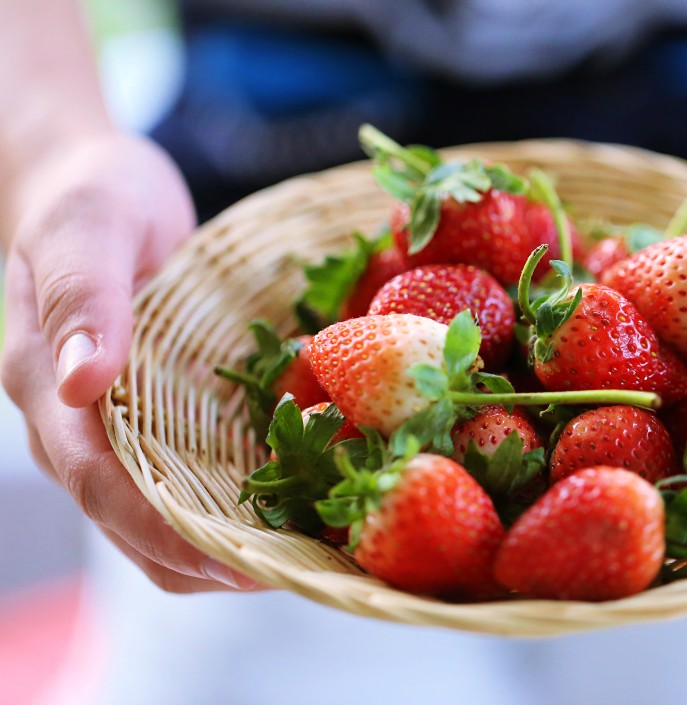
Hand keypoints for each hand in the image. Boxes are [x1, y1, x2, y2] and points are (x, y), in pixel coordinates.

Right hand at [1, 132, 256, 591]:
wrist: (92, 185)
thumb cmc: (92, 197)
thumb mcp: (89, 225)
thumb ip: (82, 296)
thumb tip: (81, 381)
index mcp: (48, 388)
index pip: (98, 485)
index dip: (162, 532)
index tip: (235, 563)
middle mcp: (79, 425)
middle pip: (133, 525)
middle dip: (208, 558)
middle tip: (296, 567)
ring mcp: (119, 427)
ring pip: (162, 517)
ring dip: (226, 544)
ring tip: (306, 549)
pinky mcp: (156, 417)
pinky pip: (190, 478)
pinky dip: (236, 501)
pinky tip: (294, 500)